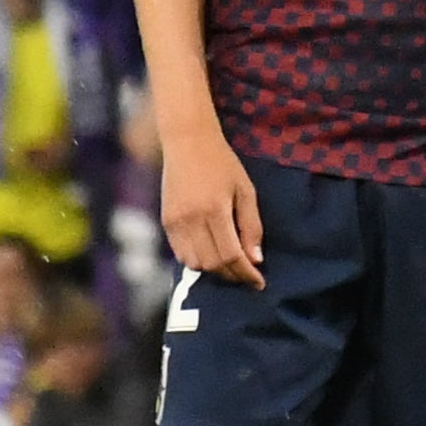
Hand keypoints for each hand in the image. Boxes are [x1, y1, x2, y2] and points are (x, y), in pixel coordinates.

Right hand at [159, 125, 265, 285]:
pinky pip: (180, 254)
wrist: (188, 143)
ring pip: (194, 263)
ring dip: (214, 270)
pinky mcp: (166, 221)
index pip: (231, 255)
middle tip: (247, 274)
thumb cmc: (223, 164)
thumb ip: (251, 226)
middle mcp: (191, 219)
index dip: (246, 274)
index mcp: (214, 210)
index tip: (259, 283)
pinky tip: (211, 254)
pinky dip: (197, 261)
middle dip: (232, 275)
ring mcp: (174, 222)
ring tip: (230, 264)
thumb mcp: (246, 190)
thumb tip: (256, 259)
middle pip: (212, 264)